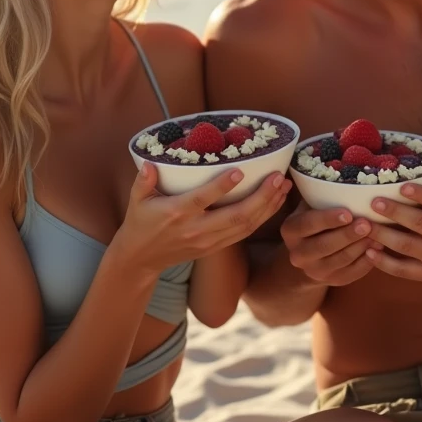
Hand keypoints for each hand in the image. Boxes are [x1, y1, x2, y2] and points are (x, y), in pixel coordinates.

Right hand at [114, 163, 290, 272]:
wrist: (142, 258)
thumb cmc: (141, 222)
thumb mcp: (137, 200)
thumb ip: (144, 181)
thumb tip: (150, 162)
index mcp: (177, 214)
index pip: (202, 200)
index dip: (221, 187)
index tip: (240, 172)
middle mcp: (197, 229)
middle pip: (235, 216)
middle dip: (261, 198)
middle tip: (278, 178)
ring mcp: (209, 241)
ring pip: (245, 226)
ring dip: (268, 207)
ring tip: (284, 186)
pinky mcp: (216, 246)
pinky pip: (244, 233)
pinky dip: (263, 218)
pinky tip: (275, 202)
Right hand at [281, 201, 374, 286]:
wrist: (309, 255)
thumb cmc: (315, 219)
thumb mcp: (309, 206)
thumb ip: (318, 193)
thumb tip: (341, 170)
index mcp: (290, 231)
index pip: (308, 224)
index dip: (328, 219)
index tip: (348, 212)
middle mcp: (298, 254)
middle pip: (324, 246)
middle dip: (347, 235)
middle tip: (367, 223)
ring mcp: (314, 271)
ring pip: (340, 260)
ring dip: (360, 247)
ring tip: (378, 233)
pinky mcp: (332, 281)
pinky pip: (351, 274)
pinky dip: (366, 262)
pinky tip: (378, 248)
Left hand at [365, 165, 421, 287]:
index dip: (421, 194)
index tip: (401, 186)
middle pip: (419, 223)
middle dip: (394, 212)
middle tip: (373, 202)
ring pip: (406, 246)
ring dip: (383, 235)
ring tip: (364, 224)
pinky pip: (404, 270)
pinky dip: (385, 263)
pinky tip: (369, 252)